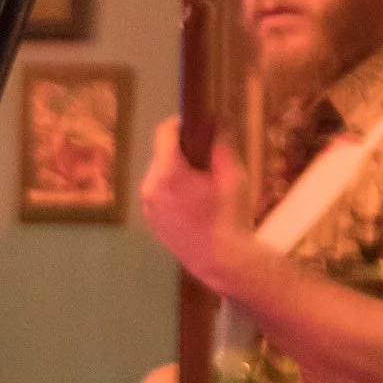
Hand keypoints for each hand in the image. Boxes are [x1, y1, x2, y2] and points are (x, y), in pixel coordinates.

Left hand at [138, 116, 252, 286]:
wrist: (223, 262)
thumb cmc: (230, 218)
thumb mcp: (233, 175)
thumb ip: (222, 144)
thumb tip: (219, 119)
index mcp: (168, 173)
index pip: (165, 132)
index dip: (181, 123)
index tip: (198, 123)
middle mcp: (150, 187)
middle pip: (163, 154)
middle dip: (184, 152)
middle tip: (208, 159)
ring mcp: (148, 206)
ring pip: (161, 175)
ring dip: (178, 172)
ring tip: (203, 185)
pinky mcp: (152, 220)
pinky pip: (160, 195)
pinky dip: (174, 192)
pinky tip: (195, 204)